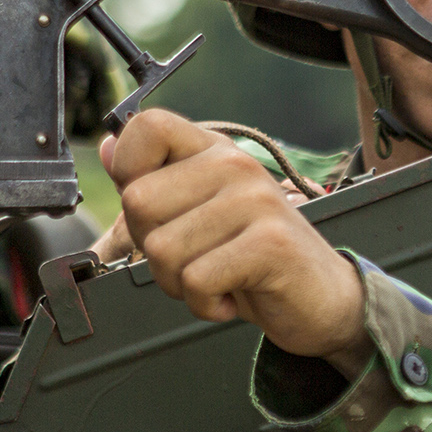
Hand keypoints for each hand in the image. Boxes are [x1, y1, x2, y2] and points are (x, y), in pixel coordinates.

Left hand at [101, 110, 371, 371]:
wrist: (321, 298)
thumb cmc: (252, 257)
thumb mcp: (198, 213)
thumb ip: (153, 180)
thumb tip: (109, 146)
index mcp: (214, 151)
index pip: (147, 127)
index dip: (130, 169)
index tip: (158, 210)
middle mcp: (234, 164)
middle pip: (138, 202)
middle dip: (153, 248)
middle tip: (195, 258)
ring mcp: (254, 199)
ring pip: (162, 250)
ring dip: (180, 283)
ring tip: (217, 278)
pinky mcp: (269, 242)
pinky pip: (197, 280)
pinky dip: (205, 305)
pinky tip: (231, 298)